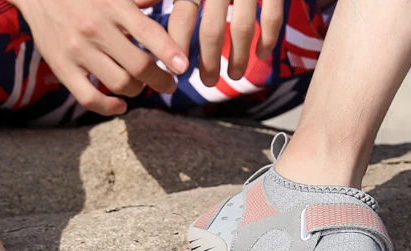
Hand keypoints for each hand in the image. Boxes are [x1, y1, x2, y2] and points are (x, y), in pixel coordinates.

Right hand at [15, 0, 189, 115]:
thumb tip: (162, 1)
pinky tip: (120, 105)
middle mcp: (96, 28)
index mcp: (112, 4)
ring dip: (137, 90)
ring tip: (141, 86)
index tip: (182, 67)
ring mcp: (78, 50)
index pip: (149, 32)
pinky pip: (90, 98)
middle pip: (139, 66)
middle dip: (160, 79)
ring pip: (120, 84)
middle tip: (168, 84)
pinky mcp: (62, 67)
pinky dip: (109, 107)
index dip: (170, 53)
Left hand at [168, 0, 283, 85]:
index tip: (176, 69)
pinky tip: (262, 54)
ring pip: (242, 29)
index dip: (178, 46)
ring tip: (236, 76)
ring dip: (239, 58)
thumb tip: (139, 3)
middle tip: (208, 83)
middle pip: (211, 31)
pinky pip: (271, 17)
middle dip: (208, 63)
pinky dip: (268, 39)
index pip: (183, 17)